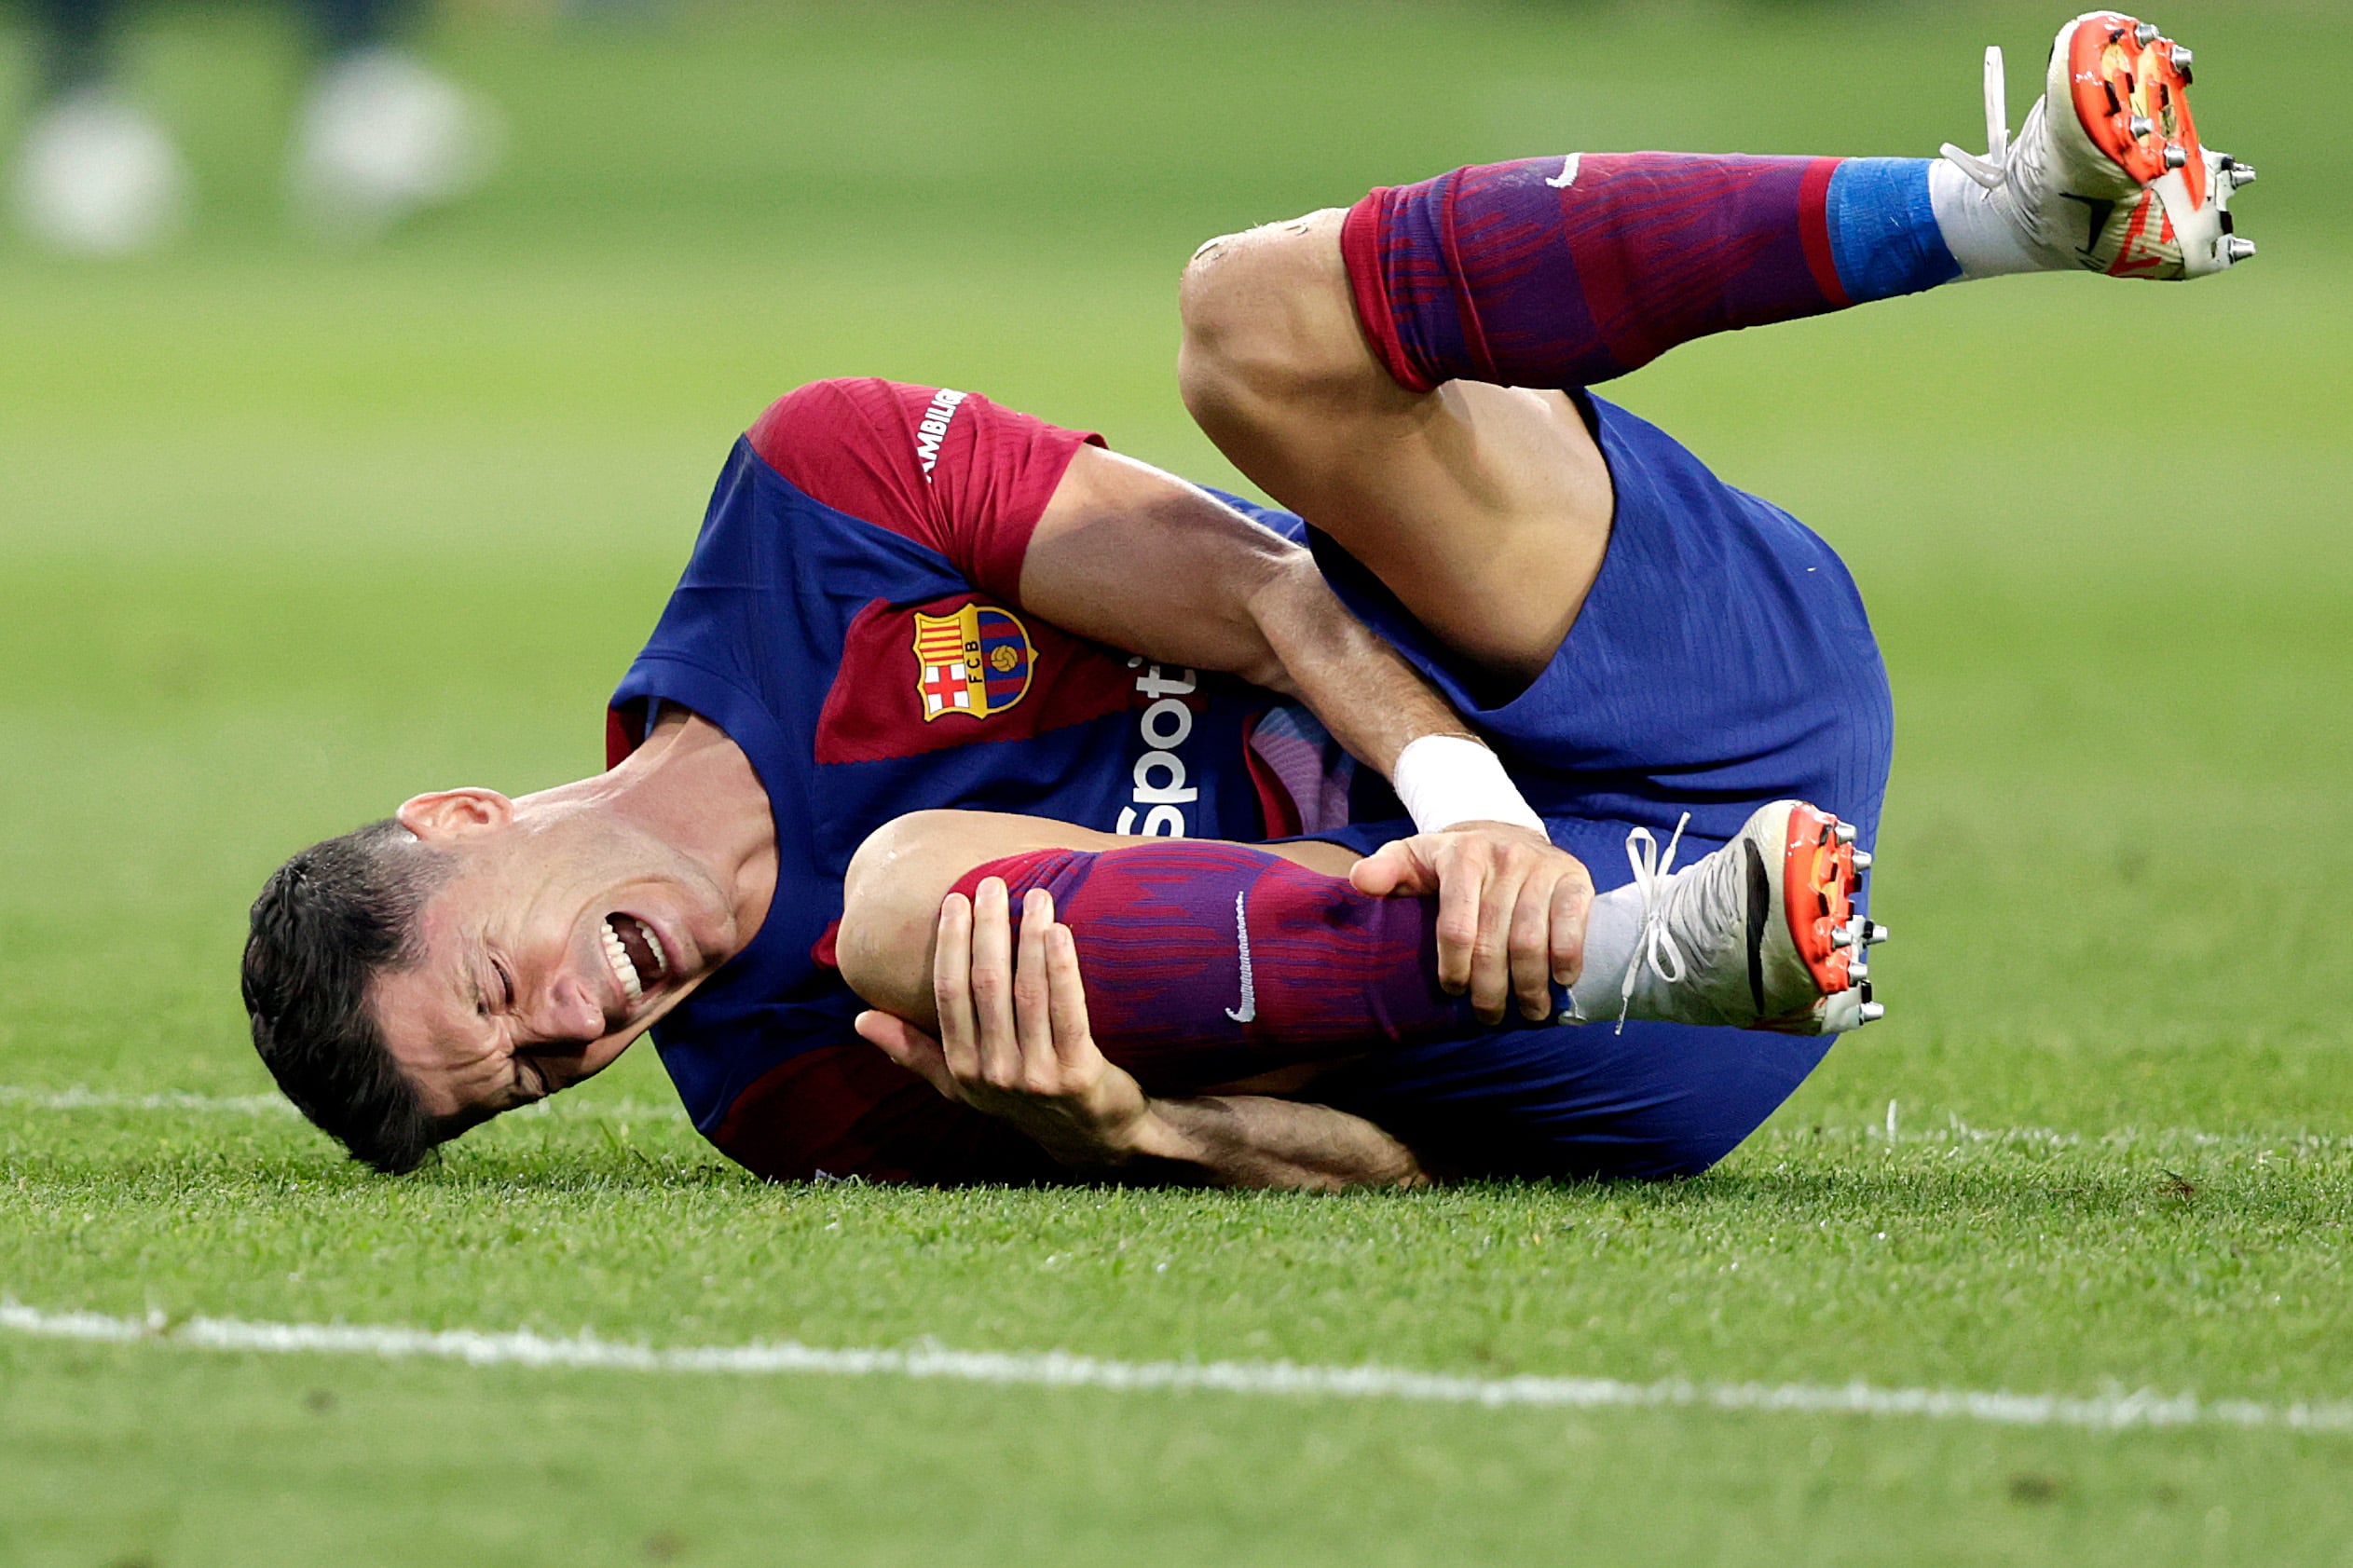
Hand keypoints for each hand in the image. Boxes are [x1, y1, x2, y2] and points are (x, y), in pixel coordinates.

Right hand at [854, 878, 1156, 1167]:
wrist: (1092, 1136)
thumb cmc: (1022, 1095)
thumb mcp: (962, 1082)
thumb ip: (913, 1051)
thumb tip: (861, 1018)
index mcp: (961, 1068)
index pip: (948, 994)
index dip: (950, 944)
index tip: (956, 899)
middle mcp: (994, 1073)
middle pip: (986, 986)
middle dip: (987, 929)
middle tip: (992, 884)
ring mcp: (1036, 1076)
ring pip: (1027, 993)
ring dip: (1027, 938)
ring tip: (1034, 895)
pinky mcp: (1078, 1075)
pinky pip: (1068, 1011)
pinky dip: (1062, 968)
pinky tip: (1060, 932)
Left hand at [1350, 823, 1592, 1023]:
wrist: (1505, 832)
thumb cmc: (1451, 859)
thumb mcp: (1412, 857)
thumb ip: (1385, 870)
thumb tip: (1359, 881)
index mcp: (1461, 855)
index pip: (1456, 926)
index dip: (1454, 968)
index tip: (1453, 992)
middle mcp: (1504, 858)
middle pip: (1496, 942)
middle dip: (1491, 989)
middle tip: (1489, 1015)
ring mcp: (1542, 867)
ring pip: (1533, 941)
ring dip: (1530, 985)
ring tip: (1528, 1012)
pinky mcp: (1575, 877)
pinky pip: (1574, 922)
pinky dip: (1568, 956)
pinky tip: (1561, 981)